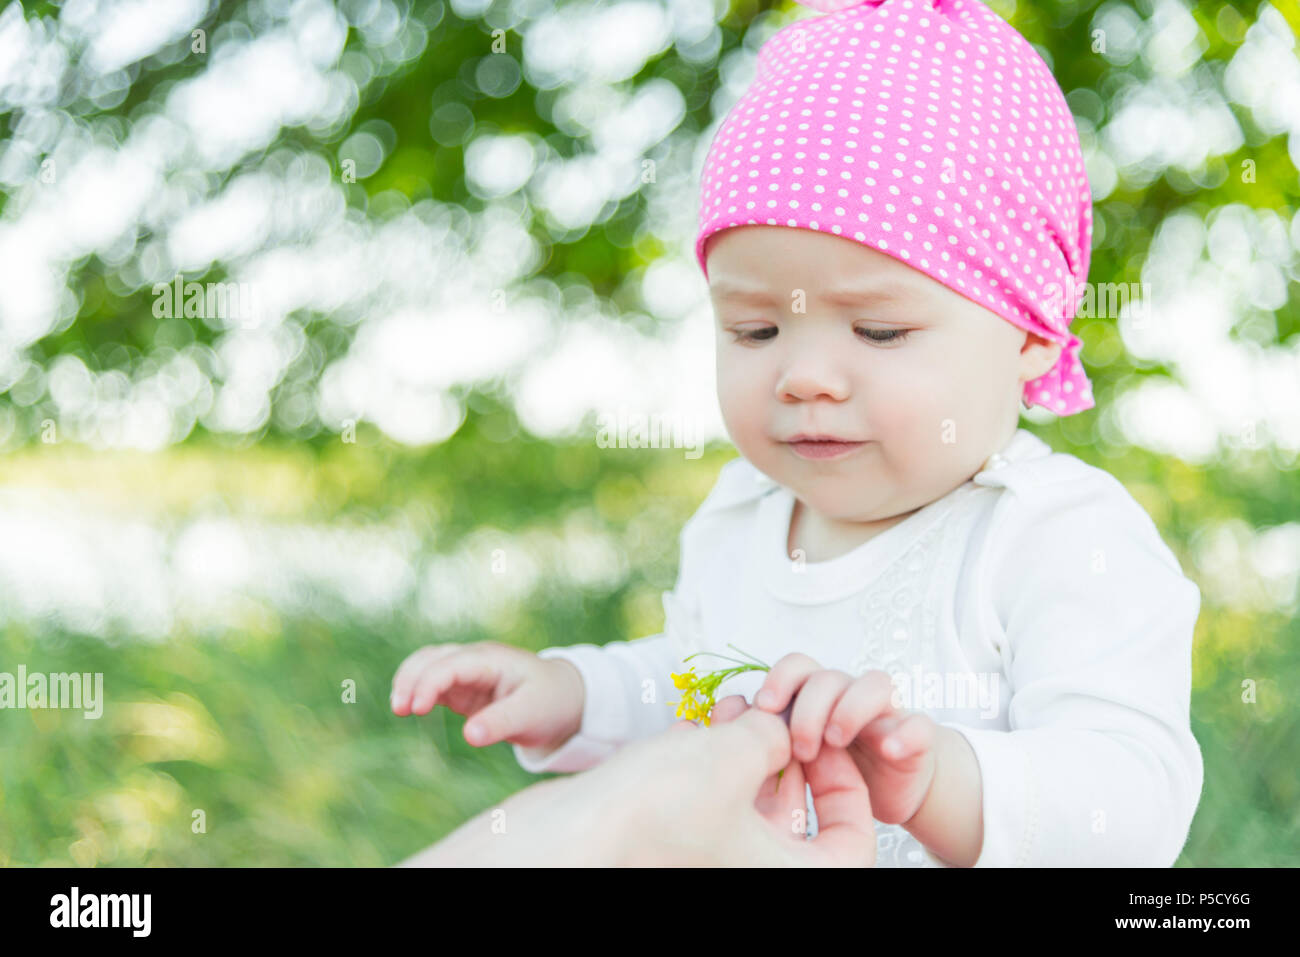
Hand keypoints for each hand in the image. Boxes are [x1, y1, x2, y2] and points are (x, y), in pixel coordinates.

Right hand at [390, 641, 584, 752]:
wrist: (564, 700)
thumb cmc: (550, 703)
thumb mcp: (531, 715)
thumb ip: (500, 723)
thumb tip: (468, 736)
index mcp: (491, 659)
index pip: (450, 664)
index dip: (429, 683)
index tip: (416, 710)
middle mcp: (475, 660)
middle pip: (432, 658)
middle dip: (411, 679)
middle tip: (399, 710)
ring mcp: (468, 672)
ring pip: (427, 666)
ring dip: (409, 682)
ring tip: (399, 709)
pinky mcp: (464, 688)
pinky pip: (433, 683)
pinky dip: (418, 691)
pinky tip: (409, 708)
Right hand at [584, 705, 875, 865]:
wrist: (565, 839)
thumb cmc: (653, 812)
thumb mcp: (738, 755)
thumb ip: (776, 734)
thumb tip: (779, 728)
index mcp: (788, 880)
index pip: (855, 843)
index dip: (847, 785)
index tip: (824, 744)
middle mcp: (752, 877)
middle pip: (800, 820)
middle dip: (788, 755)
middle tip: (777, 716)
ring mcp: (709, 863)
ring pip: (750, 805)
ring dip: (747, 750)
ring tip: (733, 710)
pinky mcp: (672, 846)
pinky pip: (710, 804)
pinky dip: (709, 764)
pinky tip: (697, 726)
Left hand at [753, 653, 937, 824]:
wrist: (887, 788)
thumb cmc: (832, 767)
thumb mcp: (791, 754)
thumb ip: (763, 732)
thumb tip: (722, 715)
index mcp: (817, 695)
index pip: (798, 666)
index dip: (779, 679)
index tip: (763, 708)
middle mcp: (850, 695)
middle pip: (829, 676)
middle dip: (809, 707)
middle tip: (800, 746)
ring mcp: (885, 713)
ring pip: (876, 684)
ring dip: (851, 709)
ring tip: (836, 740)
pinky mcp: (917, 739)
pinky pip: (921, 726)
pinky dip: (906, 734)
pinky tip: (890, 749)